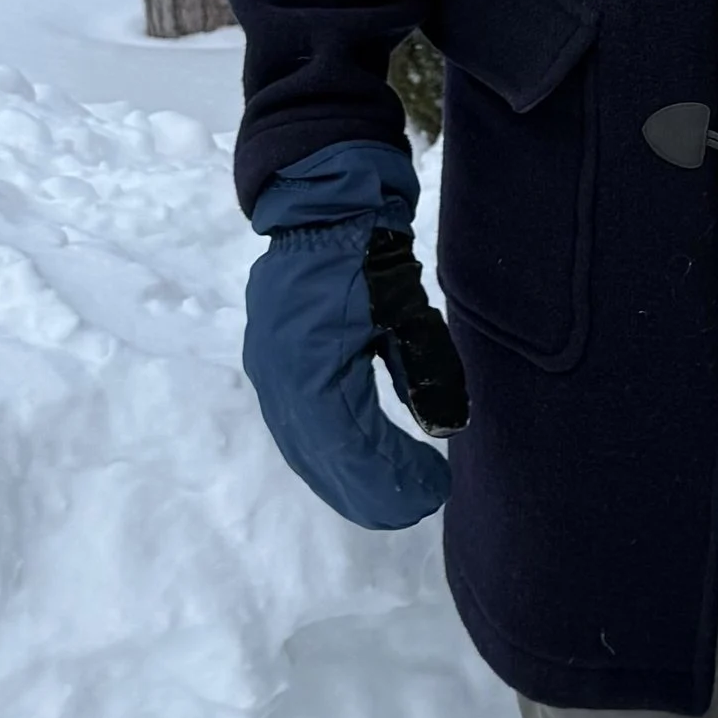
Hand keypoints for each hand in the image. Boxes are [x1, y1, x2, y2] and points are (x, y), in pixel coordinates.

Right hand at [243, 140, 464, 530]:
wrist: (323, 207)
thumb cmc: (369, 252)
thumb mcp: (406, 309)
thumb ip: (424, 369)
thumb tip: (447, 430)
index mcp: (309, 363)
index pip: (349, 443)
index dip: (390, 477)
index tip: (434, 491)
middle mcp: (279, 377)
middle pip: (322, 457)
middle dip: (370, 492)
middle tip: (417, 509)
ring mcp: (270, 372)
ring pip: (306, 448)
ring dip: (347, 481)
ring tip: (392, 503)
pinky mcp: (274, 366)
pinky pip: (298, 428)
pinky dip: (328, 457)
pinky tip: (355, 473)